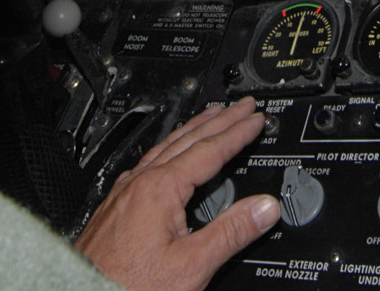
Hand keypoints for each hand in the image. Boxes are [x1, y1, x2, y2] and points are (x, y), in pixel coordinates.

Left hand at [76, 98, 279, 290]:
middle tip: (242, 105)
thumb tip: (265, 207)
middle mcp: (138, 184)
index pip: (209, 150)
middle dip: (219, 120)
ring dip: (194, 129)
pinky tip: (169, 155)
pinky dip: (170, 149)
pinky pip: (148, 164)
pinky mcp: (114, 209)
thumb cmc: (128, 287)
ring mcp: (123, 194)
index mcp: (159, 189)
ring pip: (164, 149)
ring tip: (212, 117)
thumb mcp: (192, 264)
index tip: (257, 119)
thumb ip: (231, 232)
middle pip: (187, 140)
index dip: (237, 133)